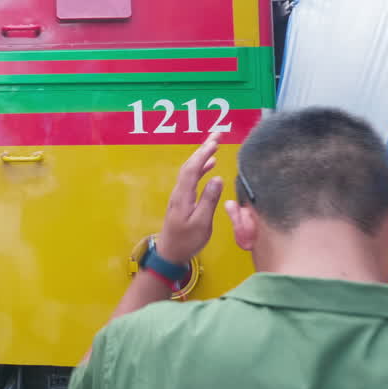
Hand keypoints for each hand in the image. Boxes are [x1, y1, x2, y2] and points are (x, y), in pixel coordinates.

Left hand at [156, 134, 224, 263]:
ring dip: (202, 156)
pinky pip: (191, 178)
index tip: (215, 141)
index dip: (203, 153)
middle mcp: (179, 192)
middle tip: (217, 134)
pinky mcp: (182, 200)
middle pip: (190, 165)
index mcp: (183, 196)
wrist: (170, 253)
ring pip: (190, 170)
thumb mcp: (201, 223)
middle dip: (203, 148)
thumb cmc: (187, 240)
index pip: (192, 169)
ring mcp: (180, 195)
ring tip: (215, 144)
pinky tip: (210, 166)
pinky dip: (201, 168)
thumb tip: (217, 178)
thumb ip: (209, 200)